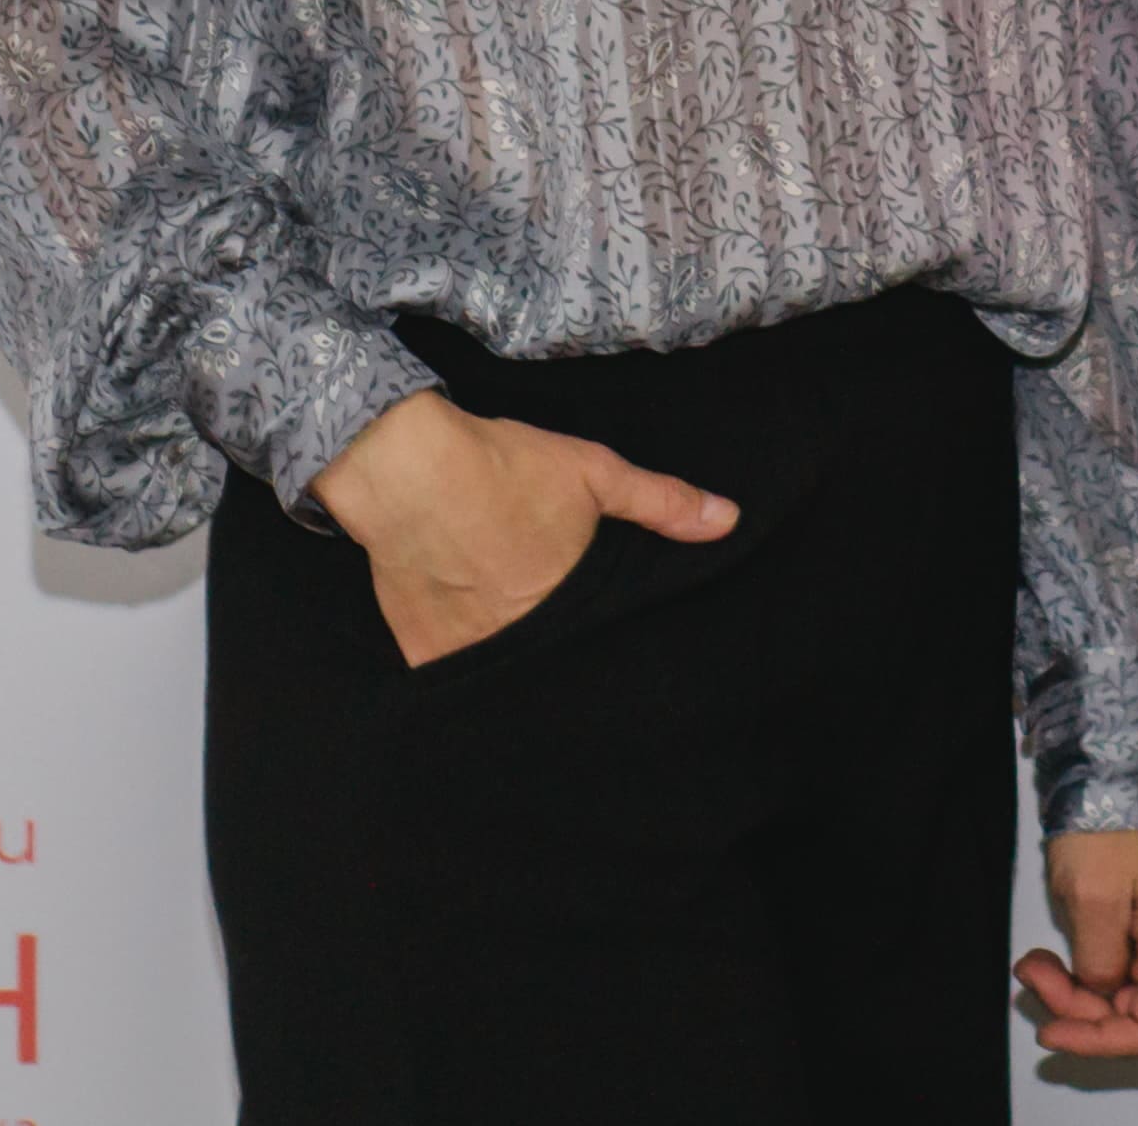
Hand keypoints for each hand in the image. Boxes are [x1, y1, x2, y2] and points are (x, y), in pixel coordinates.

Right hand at [308, 391, 734, 668]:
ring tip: (511, 627)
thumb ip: (662, 502)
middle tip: (553, 624)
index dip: (603, 639)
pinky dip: (461, 656)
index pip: (598, 644)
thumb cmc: (503, 466)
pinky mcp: (422, 652)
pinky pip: (450, 671)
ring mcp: (468, 652)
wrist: (406, 466)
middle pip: (549, 660)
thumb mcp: (593, 472)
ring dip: (510, 654)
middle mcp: (520, 640)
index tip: (602, 631)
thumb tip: (731, 520)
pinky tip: (465, 630)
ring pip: (502, 670)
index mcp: (569, 605)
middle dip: (558, 649)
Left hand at [1020, 826, 1137, 1060]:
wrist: (1121, 772)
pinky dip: (1082, 969)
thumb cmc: (1111, 826)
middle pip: (1133, 1014)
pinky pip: (1119, 968)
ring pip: (1121, 995)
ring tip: (1034, 961)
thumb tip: (1098, 990)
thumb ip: (1096, 962)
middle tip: (1031, 972)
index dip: (1097, 1042)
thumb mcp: (1091, 898)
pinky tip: (1051, 954)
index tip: (1049, 1032)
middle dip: (1076, 1007)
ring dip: (1073, 989)